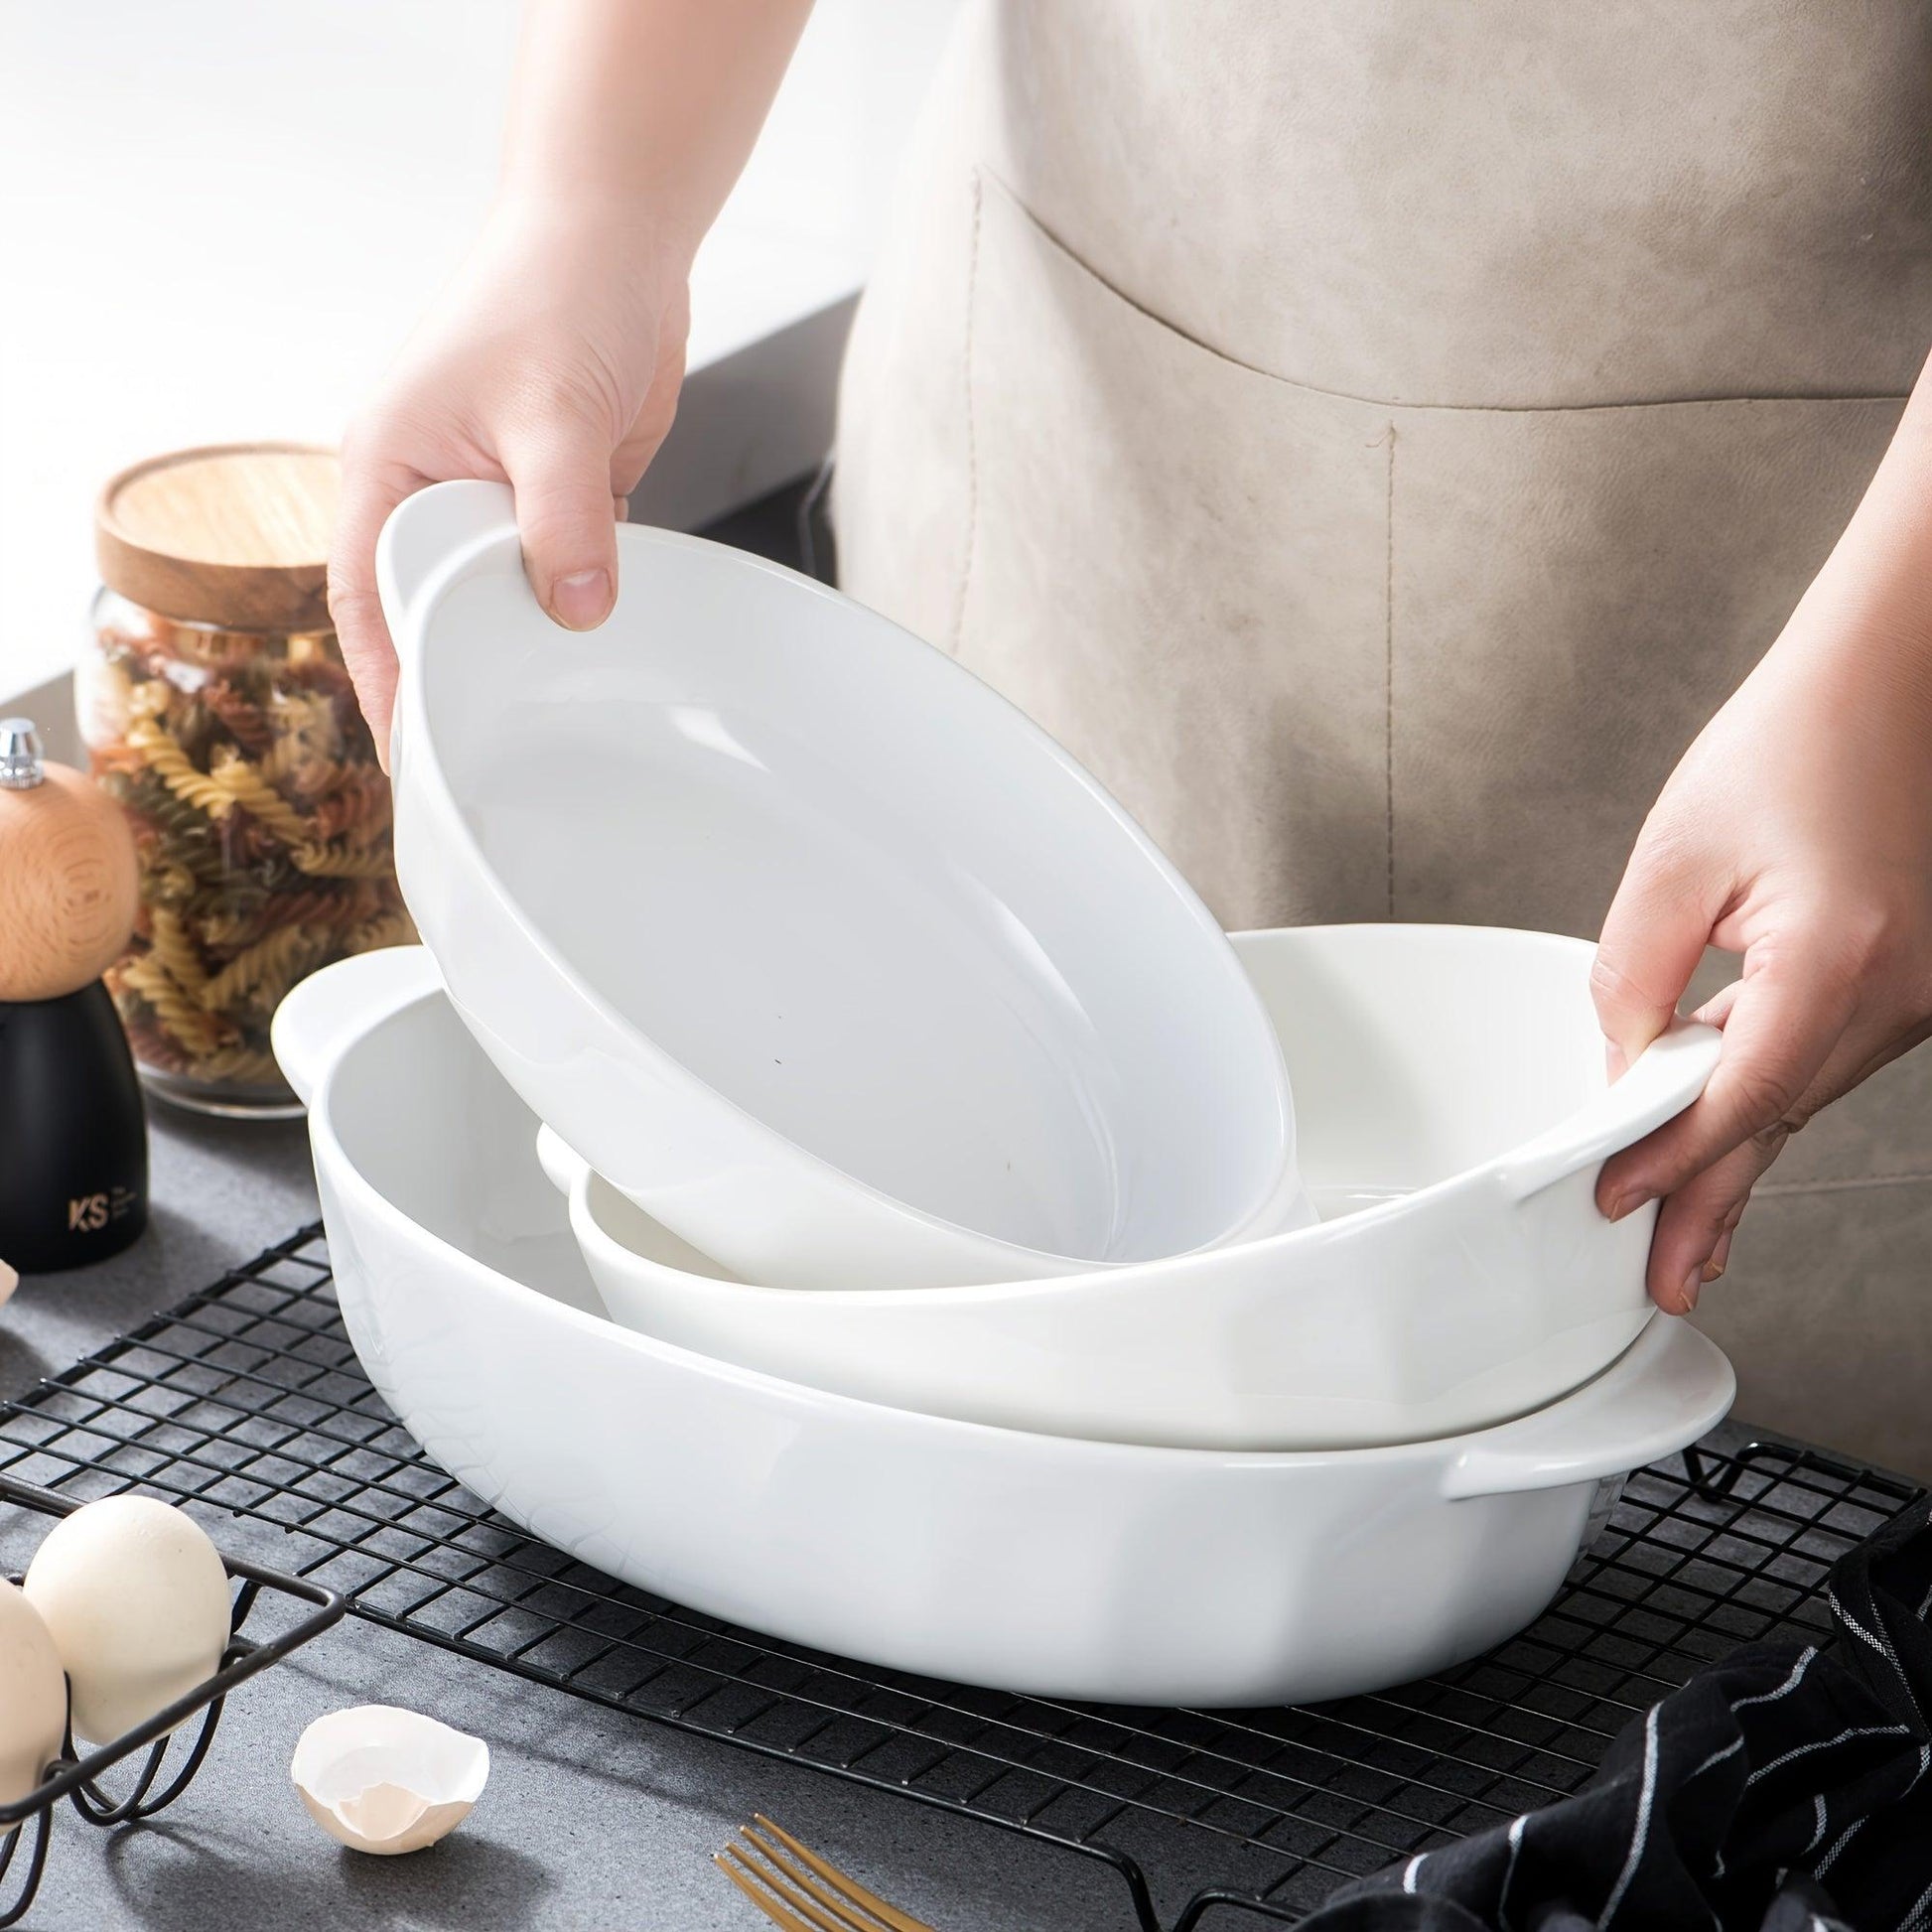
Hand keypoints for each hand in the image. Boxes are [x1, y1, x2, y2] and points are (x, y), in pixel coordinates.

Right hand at [328, 198, 691, 756]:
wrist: (616, 236)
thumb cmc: (551, 293)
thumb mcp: (551, 414)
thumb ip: (563, 517)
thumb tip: (578, 609)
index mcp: (390, 470)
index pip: (372, 597)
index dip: (387, 678)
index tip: (410, 754)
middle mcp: (434, 492)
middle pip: (438, 607)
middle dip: (462, 674)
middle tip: (494, 758)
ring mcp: (499, 497)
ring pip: (505, 595)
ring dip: (529, 644)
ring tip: (552, 724)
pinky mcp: (560, 497)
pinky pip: (562, 571)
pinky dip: (579, 607)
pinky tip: (603, 654)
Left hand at [1592, 574, 1931, 1313]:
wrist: (1890, 682)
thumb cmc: (1790, 745)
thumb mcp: (1675, 858)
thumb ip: (1635, 976)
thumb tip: (1620, 1065)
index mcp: (1835, 962)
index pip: (1739, 1099)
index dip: (1671, 1162)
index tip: (1615, 1201)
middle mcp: (1898, 993)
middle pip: (1778, 1120)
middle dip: (1713, 1199)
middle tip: (1666, 1280)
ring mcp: (1920, 993)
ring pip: (1805, 1096)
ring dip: (1740, 1154)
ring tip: (1682, 1230)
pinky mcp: (1914, 982)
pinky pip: (1827, 1059)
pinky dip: (1772, 1099)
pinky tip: (1726, 1136)